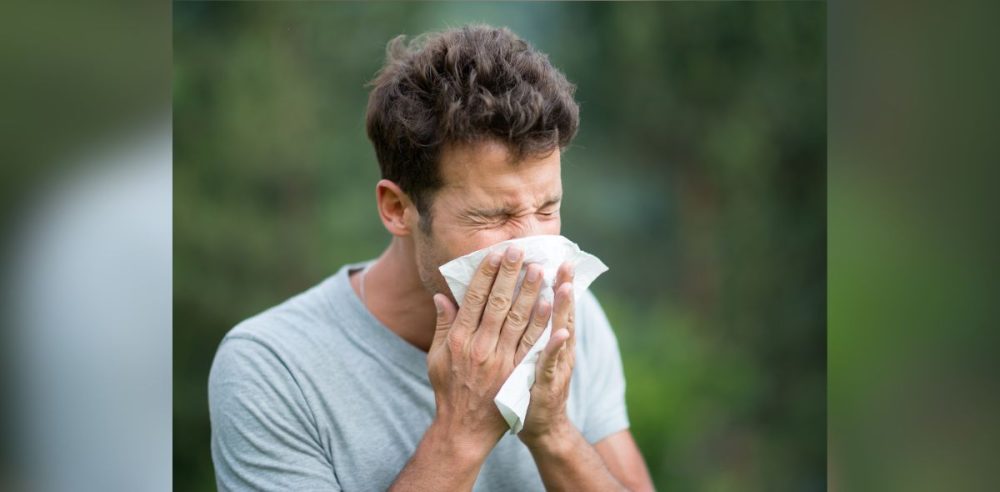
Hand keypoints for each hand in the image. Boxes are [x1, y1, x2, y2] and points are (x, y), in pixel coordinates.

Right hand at [427, 246, 552, 458]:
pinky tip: (550, 303)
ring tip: (540, 268)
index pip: (473, 298)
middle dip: (510, 274)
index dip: (486, 273)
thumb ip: (443, 326)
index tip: (496, 253)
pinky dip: (541, 322)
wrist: (464, 429)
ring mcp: (500, 360)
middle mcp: (479, 347)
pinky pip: (532, 343)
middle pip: (498, 303)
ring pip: (518, 319)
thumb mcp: (437, 357)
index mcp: (458, 339)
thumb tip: (441, 296)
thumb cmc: (449, 389)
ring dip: (530, 292)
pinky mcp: (517, 373)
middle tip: (521, 250)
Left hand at [518, 262, 575, 447]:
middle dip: (564, 286)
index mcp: (548, 339)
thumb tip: (521, 302)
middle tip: (566, 261)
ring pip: (560, 332)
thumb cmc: (531, 387)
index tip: (556, 258)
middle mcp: (558, 349)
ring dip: (563, 310)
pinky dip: (557, 347)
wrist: (541, 426)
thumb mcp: (529, 355)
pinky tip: (561, 333)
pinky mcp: (549, 383)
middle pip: (560, 313)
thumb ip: (526, 329)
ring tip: (565, 286)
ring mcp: (556, 365)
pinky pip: (552, 363)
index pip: (550, 306)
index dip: (555, 283)